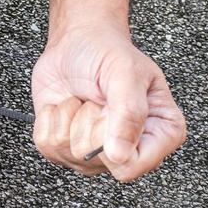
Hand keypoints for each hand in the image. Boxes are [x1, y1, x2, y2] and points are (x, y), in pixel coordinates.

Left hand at [32, 22, 186, 180]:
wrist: (77, 41)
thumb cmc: (108, 52)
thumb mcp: (126, 73)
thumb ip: (129, 113)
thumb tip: (119, 156)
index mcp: (161, 133)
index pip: (133, 166)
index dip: (111, 141)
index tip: (109, 110)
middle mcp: (129, 149)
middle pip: (97, 160)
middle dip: (88, 121)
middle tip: (97, 98)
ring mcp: (95, 152)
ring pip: (67, 154)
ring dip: (68, 116)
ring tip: (83, 99)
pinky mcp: (65, 146)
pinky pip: (46, 147)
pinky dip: (49, 119)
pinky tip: (64, 104)